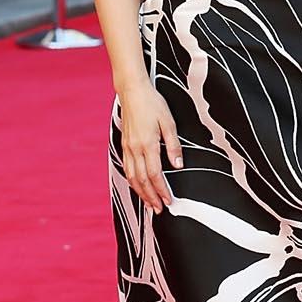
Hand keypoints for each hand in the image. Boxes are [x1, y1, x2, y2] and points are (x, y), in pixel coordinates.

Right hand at [119, 80, 182, 214]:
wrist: (132, 91)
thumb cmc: (153, 104)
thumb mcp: (169, 122)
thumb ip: (173, 145)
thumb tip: (178, 165)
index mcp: (148, 144)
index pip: (155, 175)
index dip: (162, 190)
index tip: (168, 201)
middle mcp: (135, 149)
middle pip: (142, 180)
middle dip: (151, 197)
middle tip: (159, 210)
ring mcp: (127, 147)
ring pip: (132, 176)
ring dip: (141, 192)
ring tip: (149, 203)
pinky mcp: (124, 144)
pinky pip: (127, 168)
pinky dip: (133, 181)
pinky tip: (138, 186)